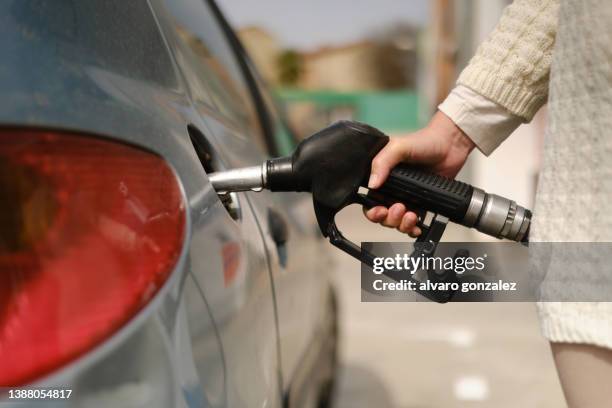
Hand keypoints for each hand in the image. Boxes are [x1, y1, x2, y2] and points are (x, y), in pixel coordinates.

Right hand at [364, 111, 474, 236]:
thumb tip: (371, 184)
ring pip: (397, 223)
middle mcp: (392, 190)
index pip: (369, 201)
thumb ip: (381, 162)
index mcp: (381, 177)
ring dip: (402, 224)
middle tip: (400, 208)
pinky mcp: (422, 204)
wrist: (451, 145)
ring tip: (411, 215)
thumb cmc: (425, 141)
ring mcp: (407, 198)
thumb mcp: (398, 147)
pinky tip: (417, 226)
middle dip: (389, 218)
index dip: (372, 211)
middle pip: (382, 216)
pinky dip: (413, 229)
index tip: (380, 210)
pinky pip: (413, 224)